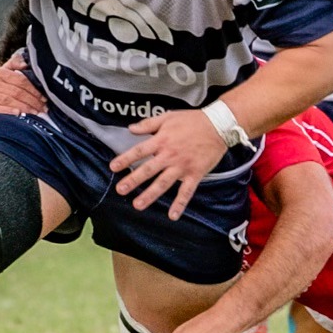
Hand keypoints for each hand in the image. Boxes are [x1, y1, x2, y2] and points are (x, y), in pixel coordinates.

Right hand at [0, 53, 46, 121]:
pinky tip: (18, 115)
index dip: (34, 90)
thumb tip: (25, 62)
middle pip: (16, 91)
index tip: (45, 98)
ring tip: (36, 114)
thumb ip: (13, 67)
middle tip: (43, 109)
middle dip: (32, 101)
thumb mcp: (1, 78)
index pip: (20, 80)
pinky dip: (8, 111)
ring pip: (8, 100)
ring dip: (24, 108)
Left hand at [109, 109, 227, 220]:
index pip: (139, 151)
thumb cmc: (192, 120)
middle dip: (133, 180)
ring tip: (137, 205)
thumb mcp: (168, 117)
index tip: (113, 167)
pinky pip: (186, 192)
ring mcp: (182, 166)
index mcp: (161, 140)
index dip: (125, 159)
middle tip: (120, 190)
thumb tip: (130, 128)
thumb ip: (148, 124)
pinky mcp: (195, 174)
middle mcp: (170, 155)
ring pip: (163, 183)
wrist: (218, 126)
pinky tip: (172, 215)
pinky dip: (180, 204)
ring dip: (150, 195)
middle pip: (148, 170)